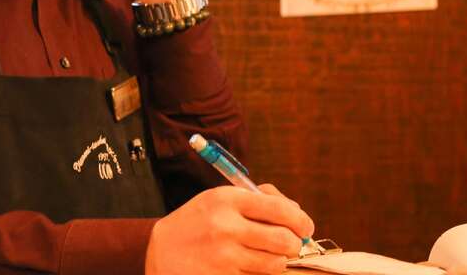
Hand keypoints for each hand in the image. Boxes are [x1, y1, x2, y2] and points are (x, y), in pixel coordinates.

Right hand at [144, 184, 314, 274]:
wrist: (161, 251)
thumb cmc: (199, 222)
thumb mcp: (220, 199)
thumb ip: (258, 200)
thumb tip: (296, 213)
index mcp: (228, 200)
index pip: (280, 209)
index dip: (301, 221)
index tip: (305, 227)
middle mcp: (226, 227)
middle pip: (285, 240)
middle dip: (293, 244)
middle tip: (289, 245)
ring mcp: (224, 257)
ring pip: (275, 265)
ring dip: (277, 262)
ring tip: (268, 256)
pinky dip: (259, 274)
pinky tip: (248, 267)